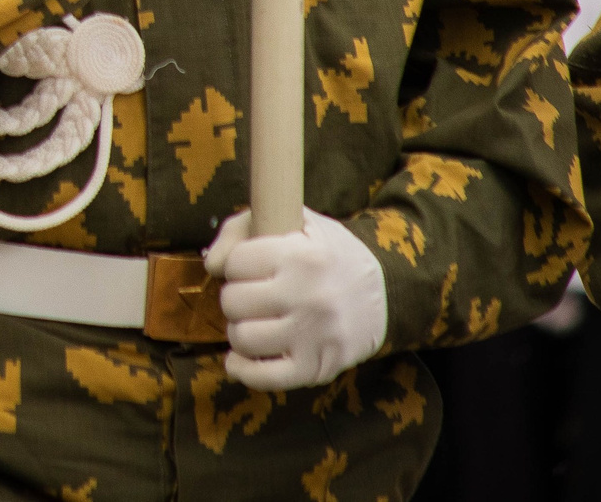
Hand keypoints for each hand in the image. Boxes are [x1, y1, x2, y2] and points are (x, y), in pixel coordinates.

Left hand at [205, 208, 388, 391]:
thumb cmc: (327, 254)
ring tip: (255, 322)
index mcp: (302, 256)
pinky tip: (242, 357)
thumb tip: (211, 265)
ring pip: (243, 339)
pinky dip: (243, 369)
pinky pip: (264, 378)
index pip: (236, 263)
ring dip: (240, 331)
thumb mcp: (294, 221)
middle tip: (253, 297)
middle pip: (234, 302)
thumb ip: (241, 229)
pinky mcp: (317, 369)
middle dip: (236, 298)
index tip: (252, 267)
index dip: (237, 265)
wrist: (389, 294)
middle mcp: (309, 297)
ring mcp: (314, 336)